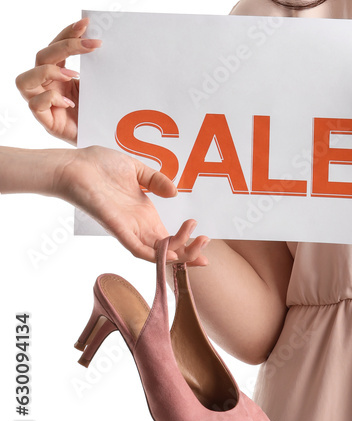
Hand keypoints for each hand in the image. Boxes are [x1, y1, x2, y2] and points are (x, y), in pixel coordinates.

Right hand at [15, 17, 99, 144]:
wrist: (108, 139)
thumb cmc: (103, 110)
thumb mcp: (102, 84)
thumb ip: (100, 67)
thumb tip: (109, 42)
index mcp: (60, 73)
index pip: (56, 46)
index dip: (67, 33)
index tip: (86, 23)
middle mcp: (47, 85)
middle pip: (41, 56)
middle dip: (66, 46)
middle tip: (93, 45)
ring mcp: (44, 103)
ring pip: (24, 79)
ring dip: (48, 72)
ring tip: (73, 75)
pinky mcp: (47, 122)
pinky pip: (35, 106)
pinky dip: (50, 100)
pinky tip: (69, 102)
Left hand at [52, 144, 209, 265]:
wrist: (74, 165)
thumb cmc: (98, 166)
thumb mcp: (136, 169)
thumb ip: (156, 179)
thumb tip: (175, 192)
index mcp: (143, 214)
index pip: (169, 236)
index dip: (188, 242)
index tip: (207, 241)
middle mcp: (138, 226)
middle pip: (168, 250)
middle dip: (189, 252)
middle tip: (206, 243)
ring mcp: (128, 229)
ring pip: (156, 254)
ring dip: (179, 254)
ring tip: (198, 245)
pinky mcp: (117, 228)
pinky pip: (137, 248)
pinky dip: (155, 255)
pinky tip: (172, 254)